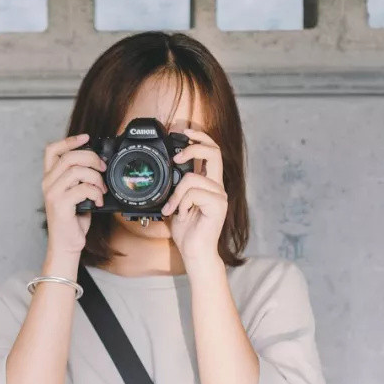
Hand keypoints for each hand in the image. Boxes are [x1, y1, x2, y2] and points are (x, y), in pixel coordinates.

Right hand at [42, 133, 106, 257]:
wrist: (66, 244)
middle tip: (102, 168)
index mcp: (50, 178)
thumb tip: (99, 163)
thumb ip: (81, 178)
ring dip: (95, 177)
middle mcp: (48, 183)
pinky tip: (98, 201)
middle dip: (91, 158)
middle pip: (69, 157)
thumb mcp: (76, 194)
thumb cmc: (72, 220)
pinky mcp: (60, 205)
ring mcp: (52, 194)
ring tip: (101, 189)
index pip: (52, 150)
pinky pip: (82, 189)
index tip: (87, 137)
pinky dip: (95, 193)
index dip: (69, 140)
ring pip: (76, 170)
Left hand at [160, 128, 227, 266]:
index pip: (212, 151)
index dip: (201, 138)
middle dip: (193, 147)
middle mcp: (217, 186)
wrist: (194, 251)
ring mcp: (220, 195)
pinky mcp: (218, 204)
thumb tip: (163, 173)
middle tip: (176, 158)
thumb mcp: (175, 203)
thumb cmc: (187, 230)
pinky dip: (182, 203)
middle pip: (213, 152)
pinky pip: (193, 193)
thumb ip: (175, 187)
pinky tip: (183, 215)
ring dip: (176, 194)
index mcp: (209, 183)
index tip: (185, 132)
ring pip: (192, 177)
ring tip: (173, 209)